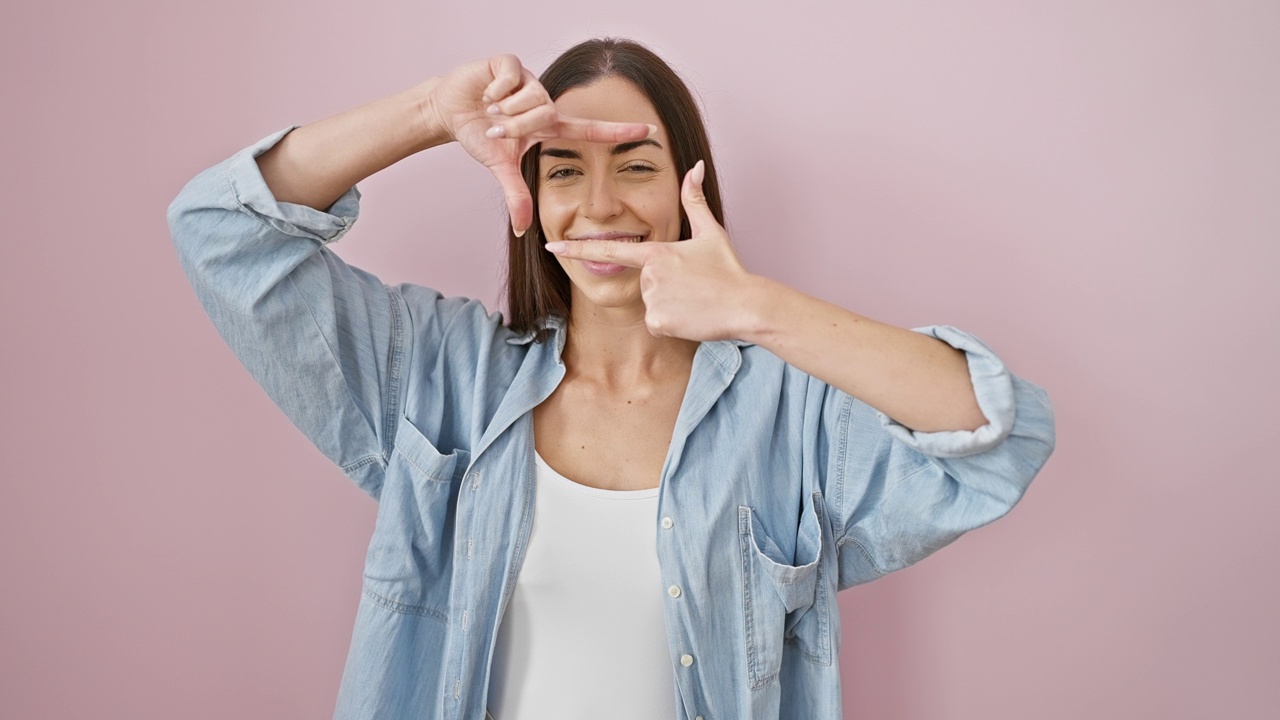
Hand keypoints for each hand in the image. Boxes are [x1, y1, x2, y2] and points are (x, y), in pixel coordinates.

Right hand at [426, 54, 654, 235]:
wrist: (451, 109)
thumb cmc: (481, 134)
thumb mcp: (501, 166)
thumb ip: (517, 195)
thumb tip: (522, 230)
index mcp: (550, 126)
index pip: (591, 130)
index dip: (619, 131)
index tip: (649, 130)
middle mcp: (545, 102)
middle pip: (545, 115)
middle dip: (517, 126)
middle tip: (496, 129)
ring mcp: (529, 81)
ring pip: (528, 97)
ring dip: (503, 109)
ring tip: (490, 109)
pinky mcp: (510, 63)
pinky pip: (511, 78)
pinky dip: (494, 90)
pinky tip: (485, 93)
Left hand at [544, 161, 760, 340]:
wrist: (745, 304)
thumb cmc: (728, 269)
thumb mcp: (711, 232)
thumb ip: (694, 200)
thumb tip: (694, 166)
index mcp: (656, 252)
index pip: (609, 251)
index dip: (576, 249)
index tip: (551, 248)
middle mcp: (649, 274)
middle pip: (643, 284)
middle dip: (664, 288)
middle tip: (692, 288)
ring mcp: (651, 298)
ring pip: (650, 305)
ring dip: (670, 306)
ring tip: (694, 301)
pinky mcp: (657, 320)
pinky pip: (657, 324)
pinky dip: (673, 323)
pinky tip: (691, 316)